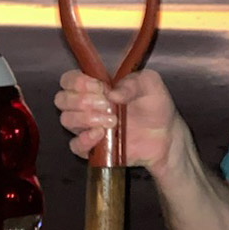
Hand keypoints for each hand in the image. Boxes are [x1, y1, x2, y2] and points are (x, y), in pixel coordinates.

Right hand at [54, 68, 179, 172]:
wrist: (166, 135)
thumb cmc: (155, 106)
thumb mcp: (150, 84)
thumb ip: (133, 83)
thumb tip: (113, 94)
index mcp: (95, 87)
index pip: (68, 80)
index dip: (77, 82)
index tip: (99, 87)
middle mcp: (86, 106)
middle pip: (62, 100)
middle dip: (82, 100)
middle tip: (107, 104)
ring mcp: (87, 128)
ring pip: (66, 120)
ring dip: (86, 118)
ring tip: (112, 120)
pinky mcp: (93, 148)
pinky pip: (75, 146)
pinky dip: (84, 140)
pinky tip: (101, 135)